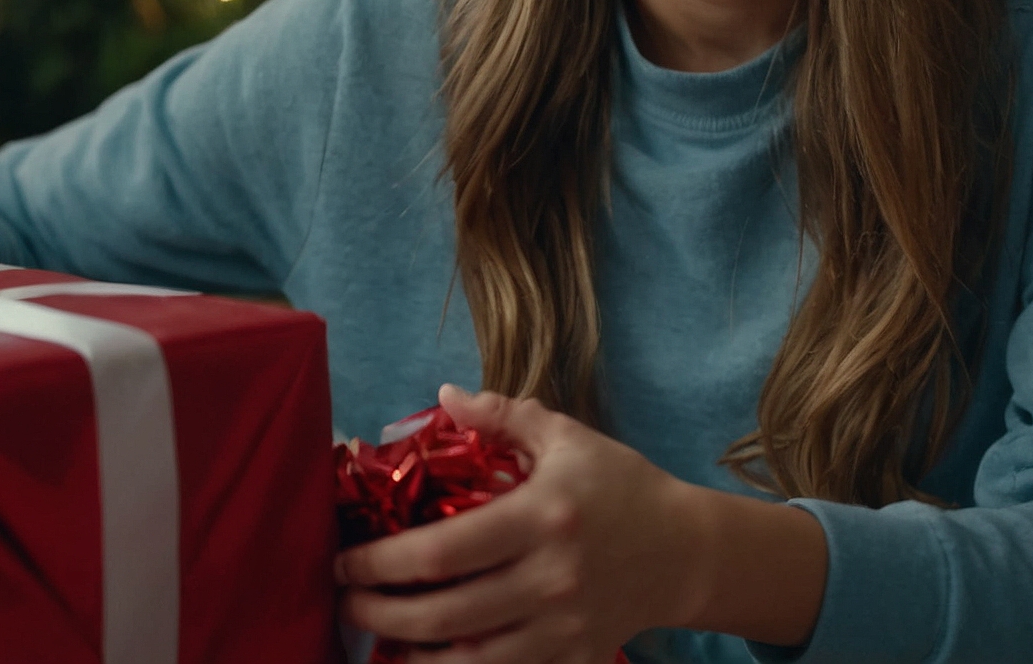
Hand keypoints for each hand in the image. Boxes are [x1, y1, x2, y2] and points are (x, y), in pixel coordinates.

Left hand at [334, 384, 708, 662]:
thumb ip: (503, 414)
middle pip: (444, 614)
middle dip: (380, 614)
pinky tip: (430, 659)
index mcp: (542, 517)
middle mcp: (552, 578)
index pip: (442, 550)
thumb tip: (445, 395)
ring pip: (470, 662)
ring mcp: (565, 627)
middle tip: (347, 602)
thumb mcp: (567, 438)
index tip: (345, 561)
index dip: (381, 562)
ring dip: (412, 654)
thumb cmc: (621, 487)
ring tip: (379, 637)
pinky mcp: (576, 658)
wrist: (687, 551)